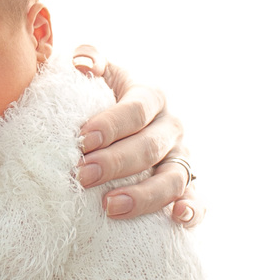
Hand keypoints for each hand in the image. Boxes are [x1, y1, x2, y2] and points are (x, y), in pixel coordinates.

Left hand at [71, 47, 203, 226]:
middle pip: (150, 147)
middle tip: (82, 176)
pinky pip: (198, 201)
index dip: (110, 125)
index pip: (136, 110)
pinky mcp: (186, 187)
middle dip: (115, 163)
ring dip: (143, 195)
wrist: (120, 125)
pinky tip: (177, 219)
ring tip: (109, 207)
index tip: (82, 140)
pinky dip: (192, 211)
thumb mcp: (99, 75)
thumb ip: (90, 60)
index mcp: (151, 97)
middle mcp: (170, 127)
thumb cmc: (104, 99)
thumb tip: (82, 64)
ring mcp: (181, 158)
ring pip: (172, 179)